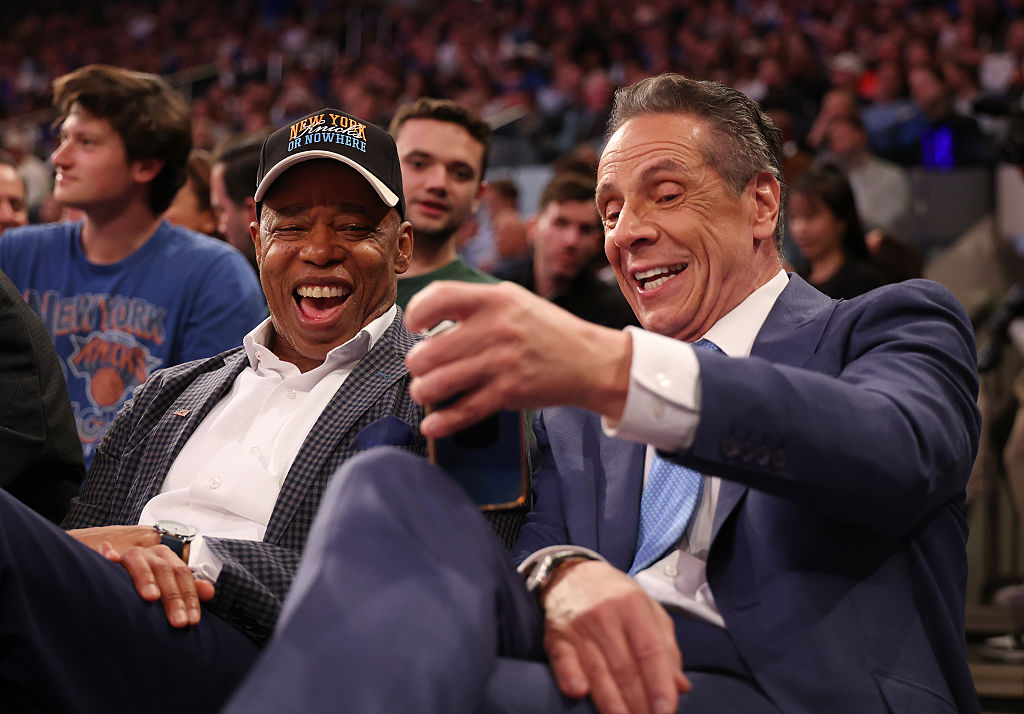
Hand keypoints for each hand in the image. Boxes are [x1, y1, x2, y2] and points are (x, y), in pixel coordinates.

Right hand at [67, 526, 213, 626]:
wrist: (117, 563)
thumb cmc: (146, 579)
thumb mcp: (168, 582)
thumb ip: (188, 588)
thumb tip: (211, 592)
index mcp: (167, 559)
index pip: (183, 576)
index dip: (190, 598)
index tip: (192, 621)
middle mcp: (150, 554)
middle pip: (165, 571)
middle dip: (173, 598)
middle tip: (178, 622)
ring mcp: (128, 553)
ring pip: (139, 561)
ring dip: (146, 577)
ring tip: (151, 597)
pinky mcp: (106, 555)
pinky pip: (106, 553)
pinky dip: (108, 554)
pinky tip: (109, 559)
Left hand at [404, 281, 632, 437]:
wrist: (590, 361)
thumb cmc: (547, 331)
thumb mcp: (514, 301)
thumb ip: (475, 304)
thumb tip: (427, 317)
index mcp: (495, 300)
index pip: (438, 298)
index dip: (415, 313)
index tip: (414, 326)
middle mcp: (495, 329)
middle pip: (428, 351)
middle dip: (416, 364)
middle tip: (422, 367)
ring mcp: (501, 363)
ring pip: (438, 384)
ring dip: (423, 391)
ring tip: (426, 391)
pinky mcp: (508, 393)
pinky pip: (463, 411)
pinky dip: (442, 422)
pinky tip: (432, 424)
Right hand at [540, 560, 689, 713]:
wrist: (572, 573)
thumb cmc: (616, 595)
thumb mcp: (648, 609)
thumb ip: (666, 646)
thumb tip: (680, 685)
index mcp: (633, 606)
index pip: (650, 651)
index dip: (659, 684)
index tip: (666, 710)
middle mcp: (605, 615)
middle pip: (624, 667)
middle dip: (638, 702)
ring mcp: (578, 626)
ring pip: (598, 670)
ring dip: (612, 703)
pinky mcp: (556, 636)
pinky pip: (563, 660)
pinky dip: (569, 676)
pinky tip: (579, 692)